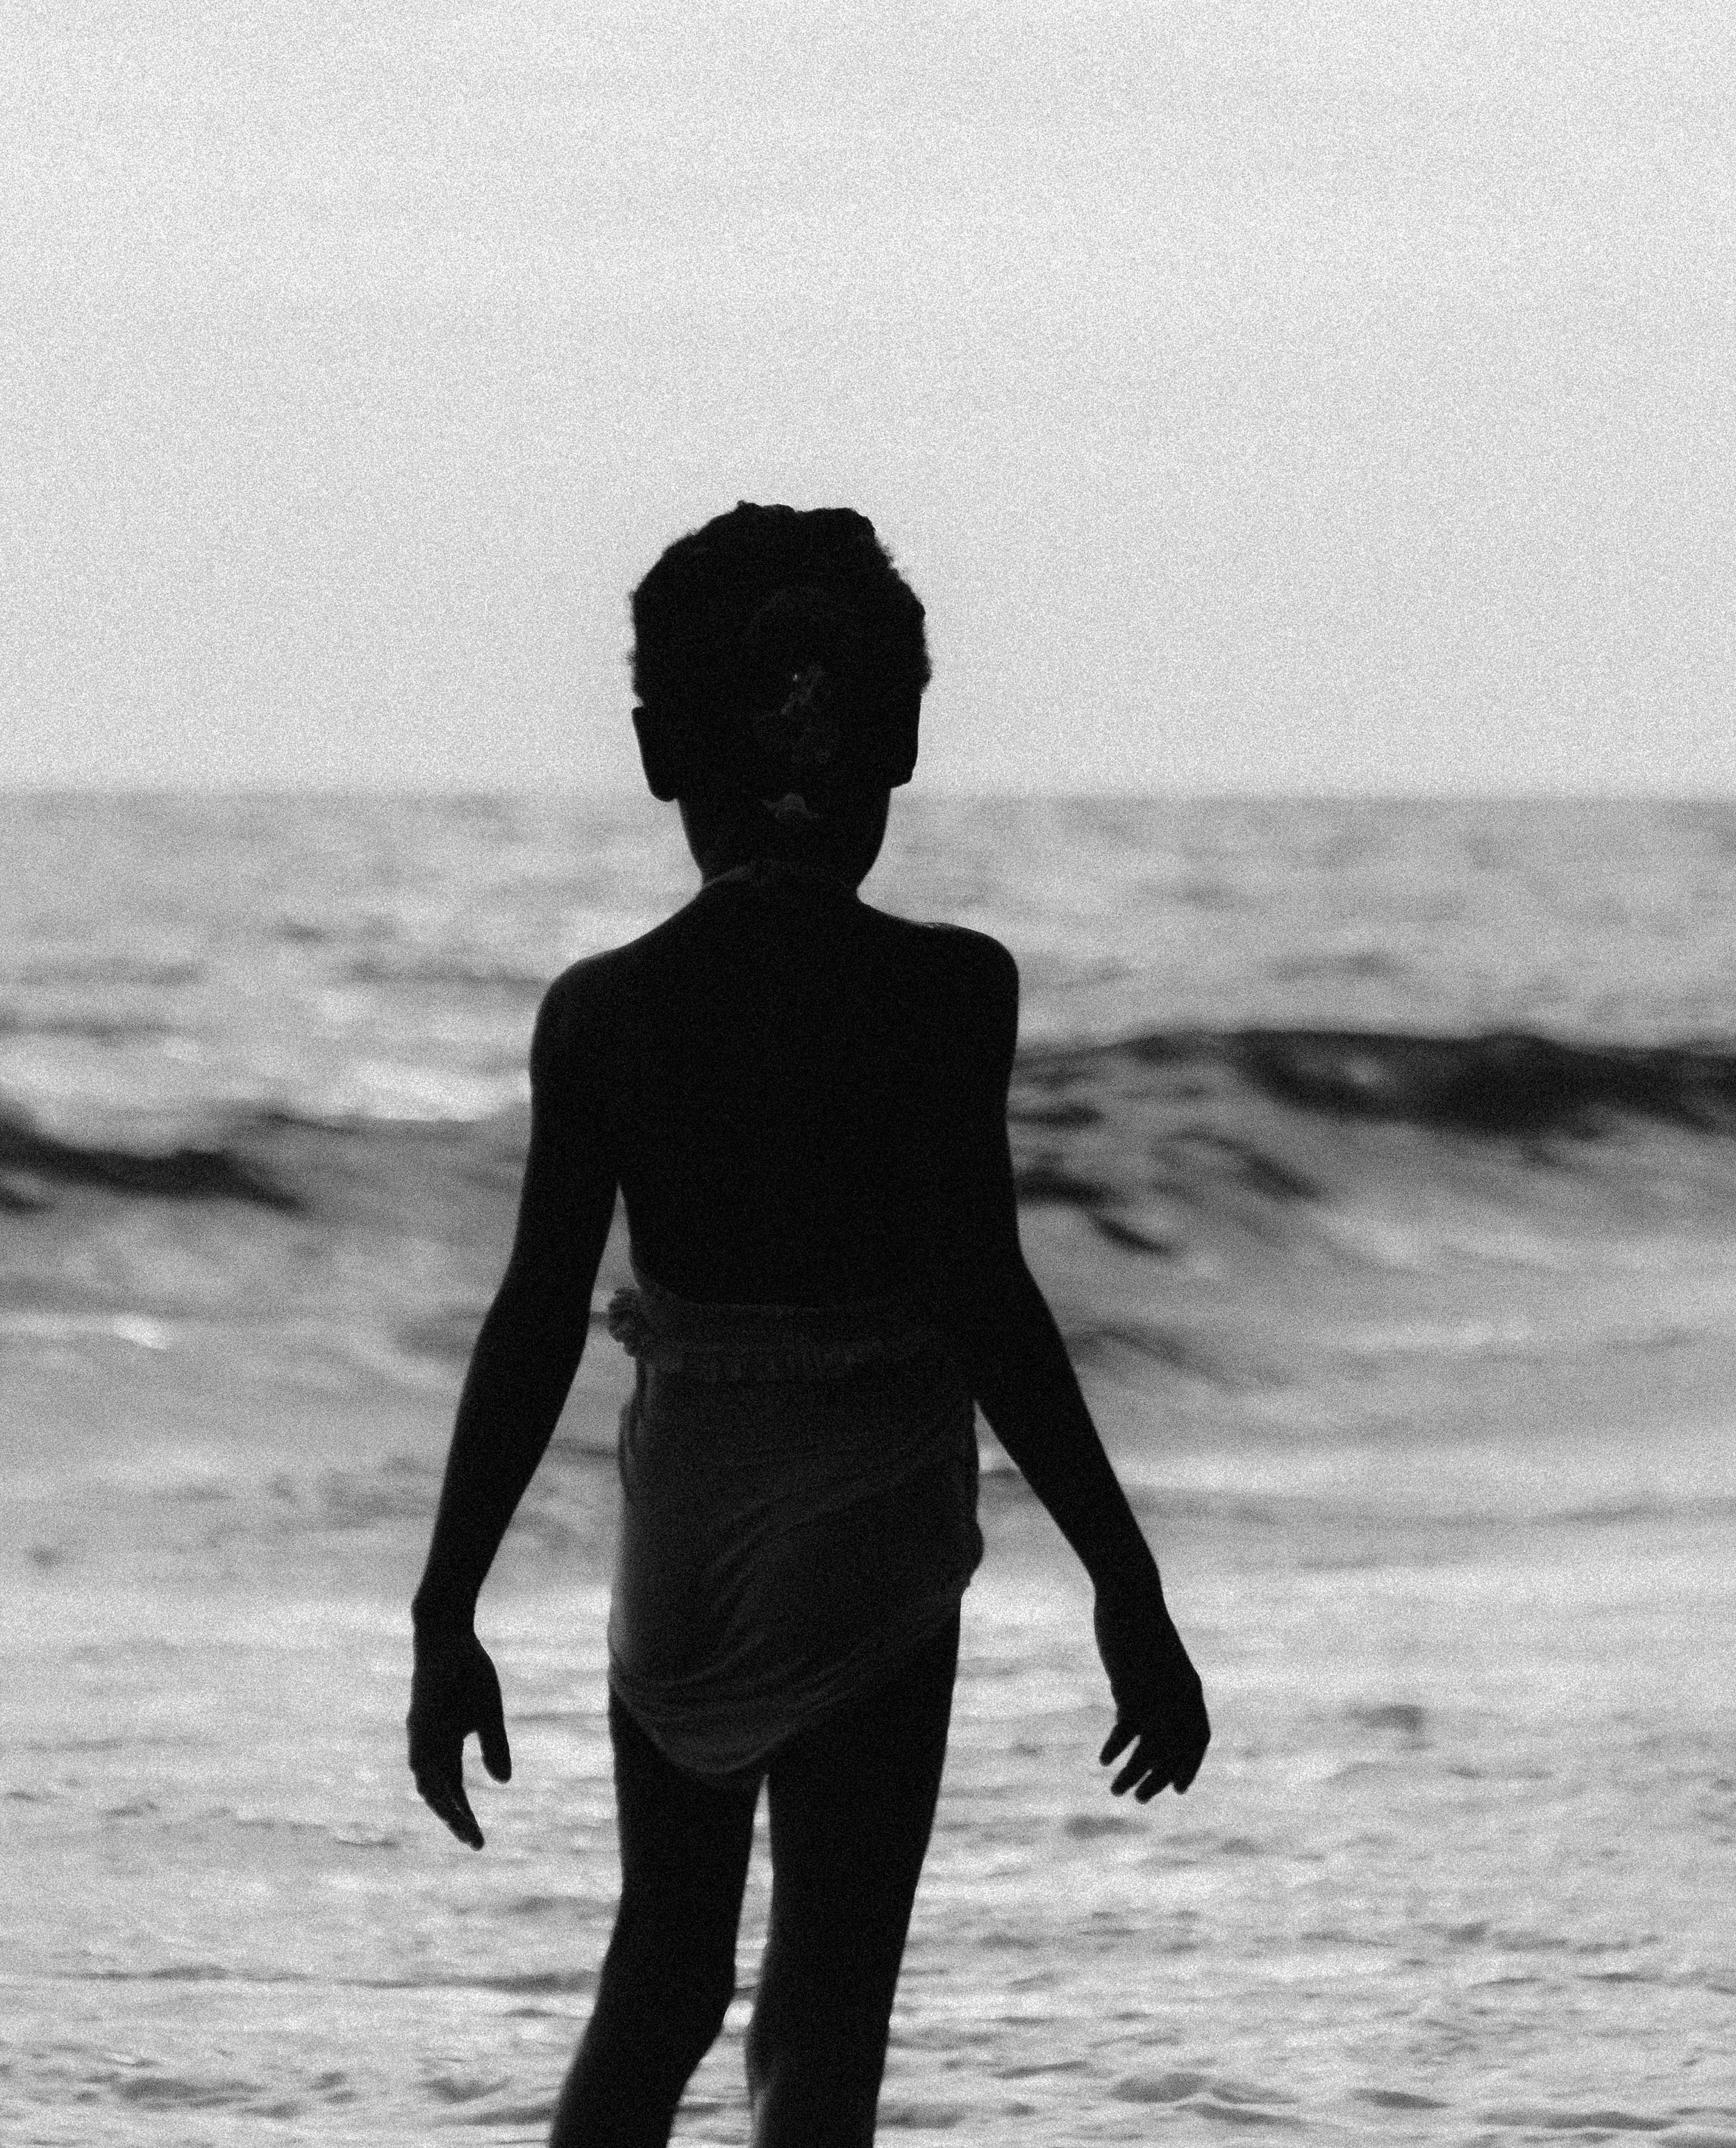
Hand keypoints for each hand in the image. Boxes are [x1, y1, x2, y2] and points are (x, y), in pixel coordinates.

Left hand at [407, 1627, 511, 1848]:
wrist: (447, 1636)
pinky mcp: (420, 1714)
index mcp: (444, 1748)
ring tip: (458, 1822)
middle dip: (454, 1818)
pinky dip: (429, 1771)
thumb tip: (502, 1782)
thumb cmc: (467, 1674)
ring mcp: (421, 1732)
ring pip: (425, 1778)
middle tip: (474, 1841)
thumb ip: (494, 1746)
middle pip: (436, 1793)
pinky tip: (438, 1786)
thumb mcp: (488, 1714)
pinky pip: (421, 1749)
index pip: (451, 1792)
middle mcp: (427, 1746)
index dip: (463, 1817)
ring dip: (441, 1802)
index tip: (479, 1843)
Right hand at [1093, 1582, 1209, 1801]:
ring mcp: (1158, 1697)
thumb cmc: (1140, 1623)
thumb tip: (1130, 1717)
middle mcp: (1181, 1699)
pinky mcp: (1134, 1691)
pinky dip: (1116, 1750)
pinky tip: (1104, 1760)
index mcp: (1191, 1690)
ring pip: (1151, 1751)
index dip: (1189, 1766)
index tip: (1177, 1789)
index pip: (1199, 1739)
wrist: (1132, 1596)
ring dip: (1134, 1776)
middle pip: (1175, 1753)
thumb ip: (1151, 1689)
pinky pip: (1127, 1733)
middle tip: (1140, 1798)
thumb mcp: (1155, 1660)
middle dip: (1159, 1779)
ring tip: (1117, 1792)